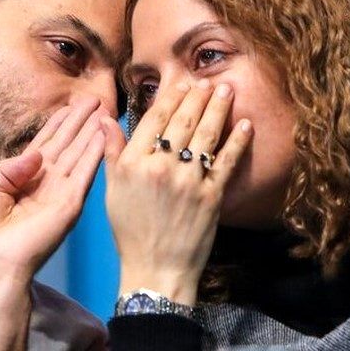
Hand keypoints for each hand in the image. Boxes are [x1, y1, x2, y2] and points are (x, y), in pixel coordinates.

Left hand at [0, 96, 106, 281]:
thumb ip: (9, 167)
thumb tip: (36, 154)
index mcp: (23, 176)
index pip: (45, 143)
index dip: (58, 123)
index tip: (71, 105)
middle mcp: (45, 180)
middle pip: (66, 143)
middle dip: (80, 121)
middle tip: (94, 99)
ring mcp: (60, 190)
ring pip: (78, 153)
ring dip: (91, 131)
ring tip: (103, 110)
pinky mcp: (71, 202)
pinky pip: (84, 172)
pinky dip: (94, 153)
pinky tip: (102, 135)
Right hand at [102, 80, 251, 305]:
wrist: (156, 270)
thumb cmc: (130, 230)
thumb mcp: (112, 190)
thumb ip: (112, 152)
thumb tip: (104, 119)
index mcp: (134, 162)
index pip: (154, 120)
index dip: (170, 98)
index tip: (182, 84)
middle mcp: (161, 166)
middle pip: (182, 121)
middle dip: (197, 97)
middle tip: (207, 81)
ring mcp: (188, 180)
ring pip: (205, 135)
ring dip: (218, 109)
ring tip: (226, 90)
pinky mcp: (212, 196)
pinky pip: (226, 162)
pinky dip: (237, 142)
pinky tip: (244, 125)